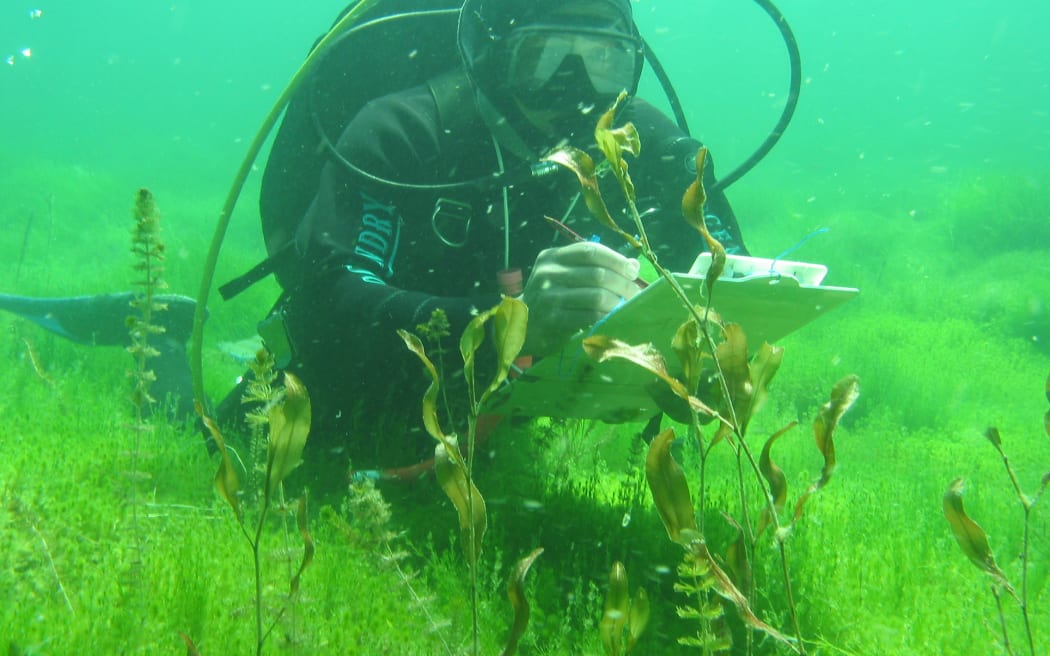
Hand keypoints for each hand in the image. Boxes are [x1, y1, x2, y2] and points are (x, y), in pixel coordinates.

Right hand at [519, 241, 640, 355]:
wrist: (522, 327)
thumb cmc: (551, 298)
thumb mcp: (565, 275)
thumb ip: (594, 267)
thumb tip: (633, 266)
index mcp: (552, 257)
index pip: (590, 250)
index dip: (616, 259)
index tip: (632, 271)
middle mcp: (548, 273)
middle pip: (597, 273)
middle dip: (623, 283)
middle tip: (635, 293)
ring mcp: (550, 297)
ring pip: (596, 295)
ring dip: (617, 302)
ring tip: (626, 306)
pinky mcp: (554, 320)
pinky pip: (590, 315)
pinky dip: (606, 316)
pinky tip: (613, 317)